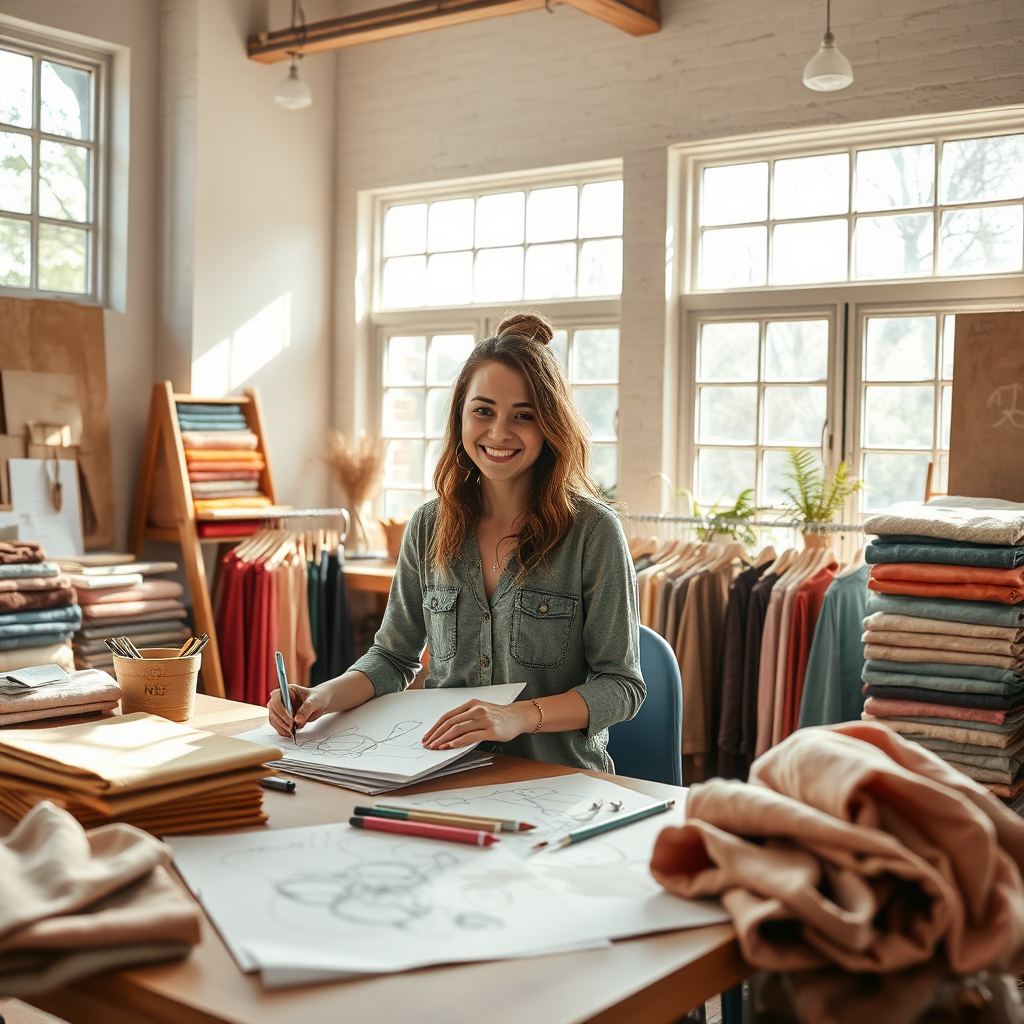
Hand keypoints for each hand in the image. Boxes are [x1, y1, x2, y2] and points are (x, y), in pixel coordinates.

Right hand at [267, 684, 331, 737]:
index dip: (281, 710)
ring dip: (282, 728)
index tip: (290, 720)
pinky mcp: (283, 718)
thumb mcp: (315, 701)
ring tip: (293, 731)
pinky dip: (283, 731)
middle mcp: (281, 699)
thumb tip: (297, 719)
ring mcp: (281, 709)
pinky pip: (278, 726)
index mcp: (287, 690)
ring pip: (274, 720)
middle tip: (292, 728)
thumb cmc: (318, 697)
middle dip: (282, 721)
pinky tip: (291, 733)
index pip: (276, 699)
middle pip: (273, 711)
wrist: (321, 703)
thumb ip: (306, 708)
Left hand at [422, 699, 537, 749]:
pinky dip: (459, 741)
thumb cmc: (497, 716)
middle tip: (428, 744)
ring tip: (436, 747)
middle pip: (450, 722)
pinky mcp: (491, 730)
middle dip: (437, 735)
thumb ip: (465, 717)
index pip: (448, 716)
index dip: (436, 727)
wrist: (518, 716)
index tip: (428, 736)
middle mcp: (476, 709)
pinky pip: (471, 736)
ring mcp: (484, 719)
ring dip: (444, 739)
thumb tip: (446, 732)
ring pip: (458, 729)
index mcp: (471, 704)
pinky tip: (451, 746)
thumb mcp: (480, 711)